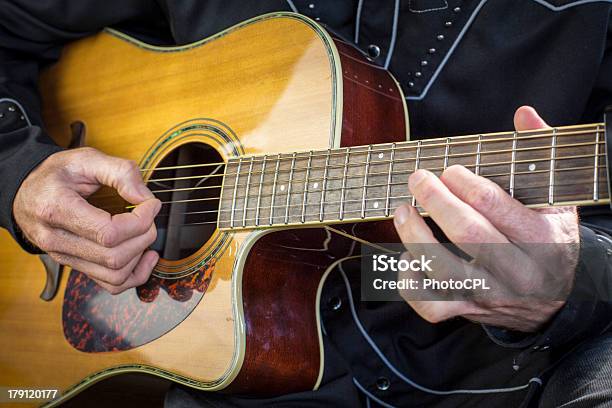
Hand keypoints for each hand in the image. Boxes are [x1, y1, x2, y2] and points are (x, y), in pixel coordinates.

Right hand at [13, 147, 160, 294]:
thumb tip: (145, 198)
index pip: (108, 233)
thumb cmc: (56, 175)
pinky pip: (110, 285)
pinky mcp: (75, 265)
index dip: (140, 221)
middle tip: (149, 215)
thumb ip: (120, 172)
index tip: (151, 204)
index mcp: (56, 210)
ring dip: (141, 255)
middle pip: (114, 256)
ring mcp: (65, 257)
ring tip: (145, 232)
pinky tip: (145, 255)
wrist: (28, 192)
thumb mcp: (85, 159)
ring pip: (114, 275)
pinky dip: (135, 274)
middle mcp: (57, 240)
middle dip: (144, 236)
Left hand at [393, 106, 578, 331]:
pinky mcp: (468, 309)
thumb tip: (523, 114)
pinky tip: (408, 258)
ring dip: (414, 236)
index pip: (493, 205)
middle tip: (417, 179)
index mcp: (541, 237)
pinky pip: (431, 304)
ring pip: (443, 269)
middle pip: (466, 233)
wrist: (558, 300)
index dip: (463, 183)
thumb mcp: (556, 200)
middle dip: (435, 200)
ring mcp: (490, 294)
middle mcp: (516, 270)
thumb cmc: (550, 242)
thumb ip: (540, 154)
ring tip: (403, 211)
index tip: (450, 170)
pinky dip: (410, 281)